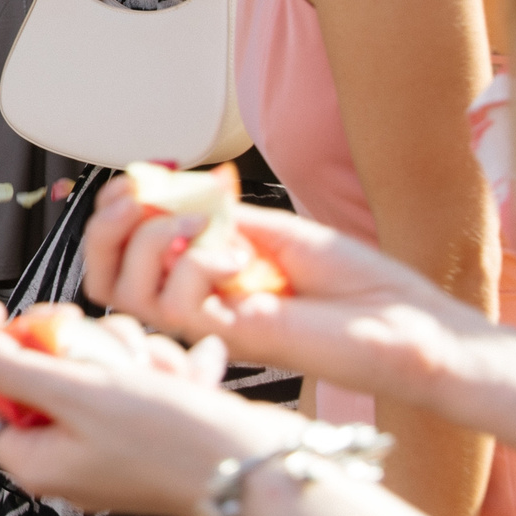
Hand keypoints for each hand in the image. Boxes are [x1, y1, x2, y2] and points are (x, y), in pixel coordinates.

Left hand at [0, 299, 282, 515]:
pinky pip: (136, 379)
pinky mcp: (148, 429)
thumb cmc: (172, 441)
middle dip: (69, 344)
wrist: (262, 468)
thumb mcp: (78, 393)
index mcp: (36, 461)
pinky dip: (159, 368)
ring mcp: (109, 443)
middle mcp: (67, 456)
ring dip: (124, 353)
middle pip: (36, 375)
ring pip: (92, 367)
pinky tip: (187, 373)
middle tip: (91, 334)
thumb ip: (12, 367)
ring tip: (156, 366)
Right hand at [81, 178, 471, 405]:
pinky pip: (178, 303)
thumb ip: (221, 215)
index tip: (143, 176)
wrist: (413, 327)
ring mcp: (213, 324)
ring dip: (148, 239)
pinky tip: (236, 256)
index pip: (123, 254)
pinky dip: (195, 263)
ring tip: (200, 223)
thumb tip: (169, 186)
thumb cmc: (364, 288)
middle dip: (108, 225)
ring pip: (123, 291)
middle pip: (102, 276)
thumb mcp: (279, 232)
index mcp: (207, 278)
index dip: (115, 211)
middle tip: (142, 197)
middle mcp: (200, 303)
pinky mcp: (233, 339)